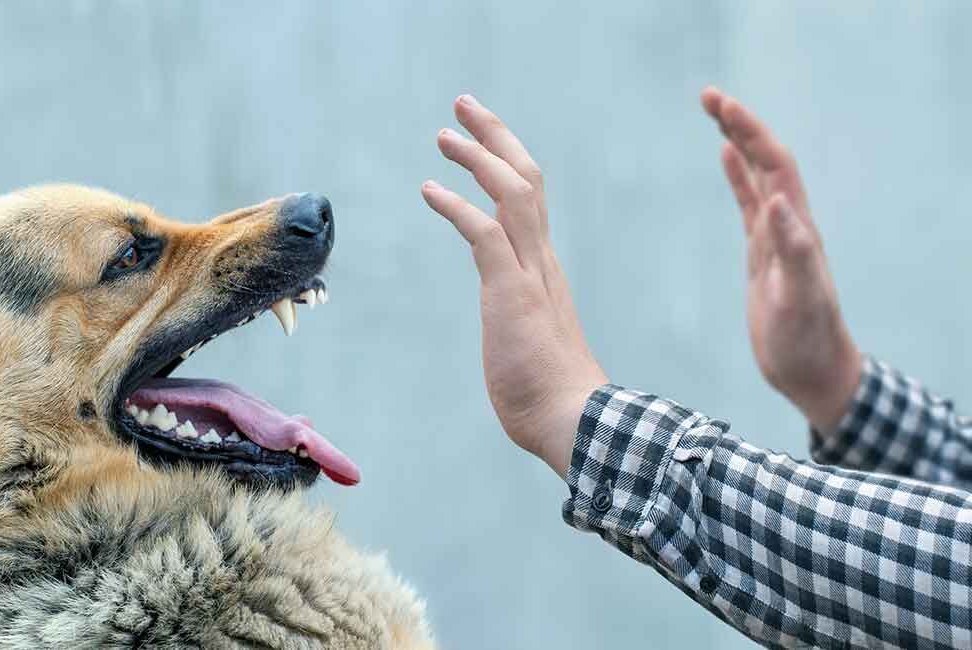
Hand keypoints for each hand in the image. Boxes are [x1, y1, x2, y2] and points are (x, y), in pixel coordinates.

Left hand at [421, 95, 607, 476]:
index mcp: (544, 269)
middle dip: (495, 136)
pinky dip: (457, 206)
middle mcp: (542, 261)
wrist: (574, 422)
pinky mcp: (511, 293)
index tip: (481, 139)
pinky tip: (429, 190)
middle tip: (464, 106)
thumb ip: (521, 324)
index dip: (506, 162)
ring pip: (512, 193)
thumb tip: (514, 335)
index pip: (530, 200)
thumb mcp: (529, 344)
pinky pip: (484, 234)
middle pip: (526, 178)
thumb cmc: (550, 396)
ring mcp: (530, 275)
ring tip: (444, 135)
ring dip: (478, 157)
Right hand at [701, 87, 861, 432]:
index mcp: (797, 228)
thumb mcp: (799, 298)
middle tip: (707, 96)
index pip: (775, 165)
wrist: (812, 370)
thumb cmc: (806, 340)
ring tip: (715, 112)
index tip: (721, 106)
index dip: (750, 132)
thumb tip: (777, 200)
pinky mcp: (762, 253)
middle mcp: (789, 224)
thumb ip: (794, 250)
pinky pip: (748, 204)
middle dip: (740, 124)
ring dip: (738, 141)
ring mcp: (775, 237)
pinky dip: (737, 177)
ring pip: (757, 176)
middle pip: (766, 160)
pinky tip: (725, 159)